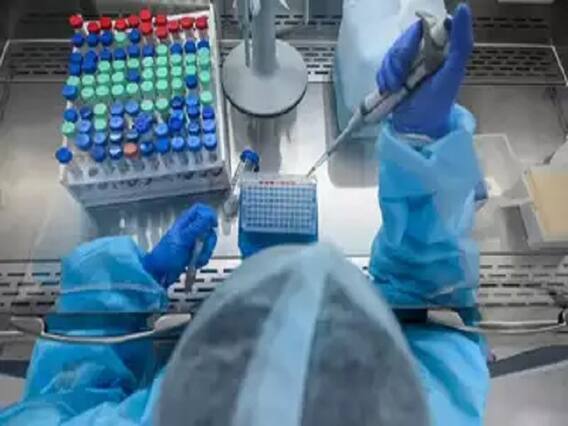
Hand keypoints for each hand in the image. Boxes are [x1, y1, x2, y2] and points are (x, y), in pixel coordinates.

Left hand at [143, 204, 217, 286]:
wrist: (159, 273)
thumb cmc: (166, 255)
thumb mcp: (184, 238)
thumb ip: (198, 226)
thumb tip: (210, 215)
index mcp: (186, 222)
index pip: (201, 209)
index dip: (209, 215)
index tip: (212, 226)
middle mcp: (190, 230)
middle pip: (209, 227)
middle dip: (208, 239)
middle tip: (201, 246)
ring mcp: (193, 241)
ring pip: (208, 241)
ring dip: (205, 252)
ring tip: (196, 258)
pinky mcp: (194, 252)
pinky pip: (206, 253)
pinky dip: (202, 259)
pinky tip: (194, 263)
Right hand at [376, 4, 473, 138]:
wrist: (416, 129)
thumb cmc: (437, 103)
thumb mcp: (452, 72)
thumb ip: (461, 41)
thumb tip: (461, 8)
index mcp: (442, 48)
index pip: (423, 27)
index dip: (412, 38)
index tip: (410, 55)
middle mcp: (426, 53)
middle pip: (404, 40)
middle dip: (398, 59)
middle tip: (400, 79)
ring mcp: (410, 65)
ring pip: (392, 53)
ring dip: (389, 71)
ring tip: (395, 88)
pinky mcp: (396, 76)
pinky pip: (383, 66)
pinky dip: (383, 77)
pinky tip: (389, 89)